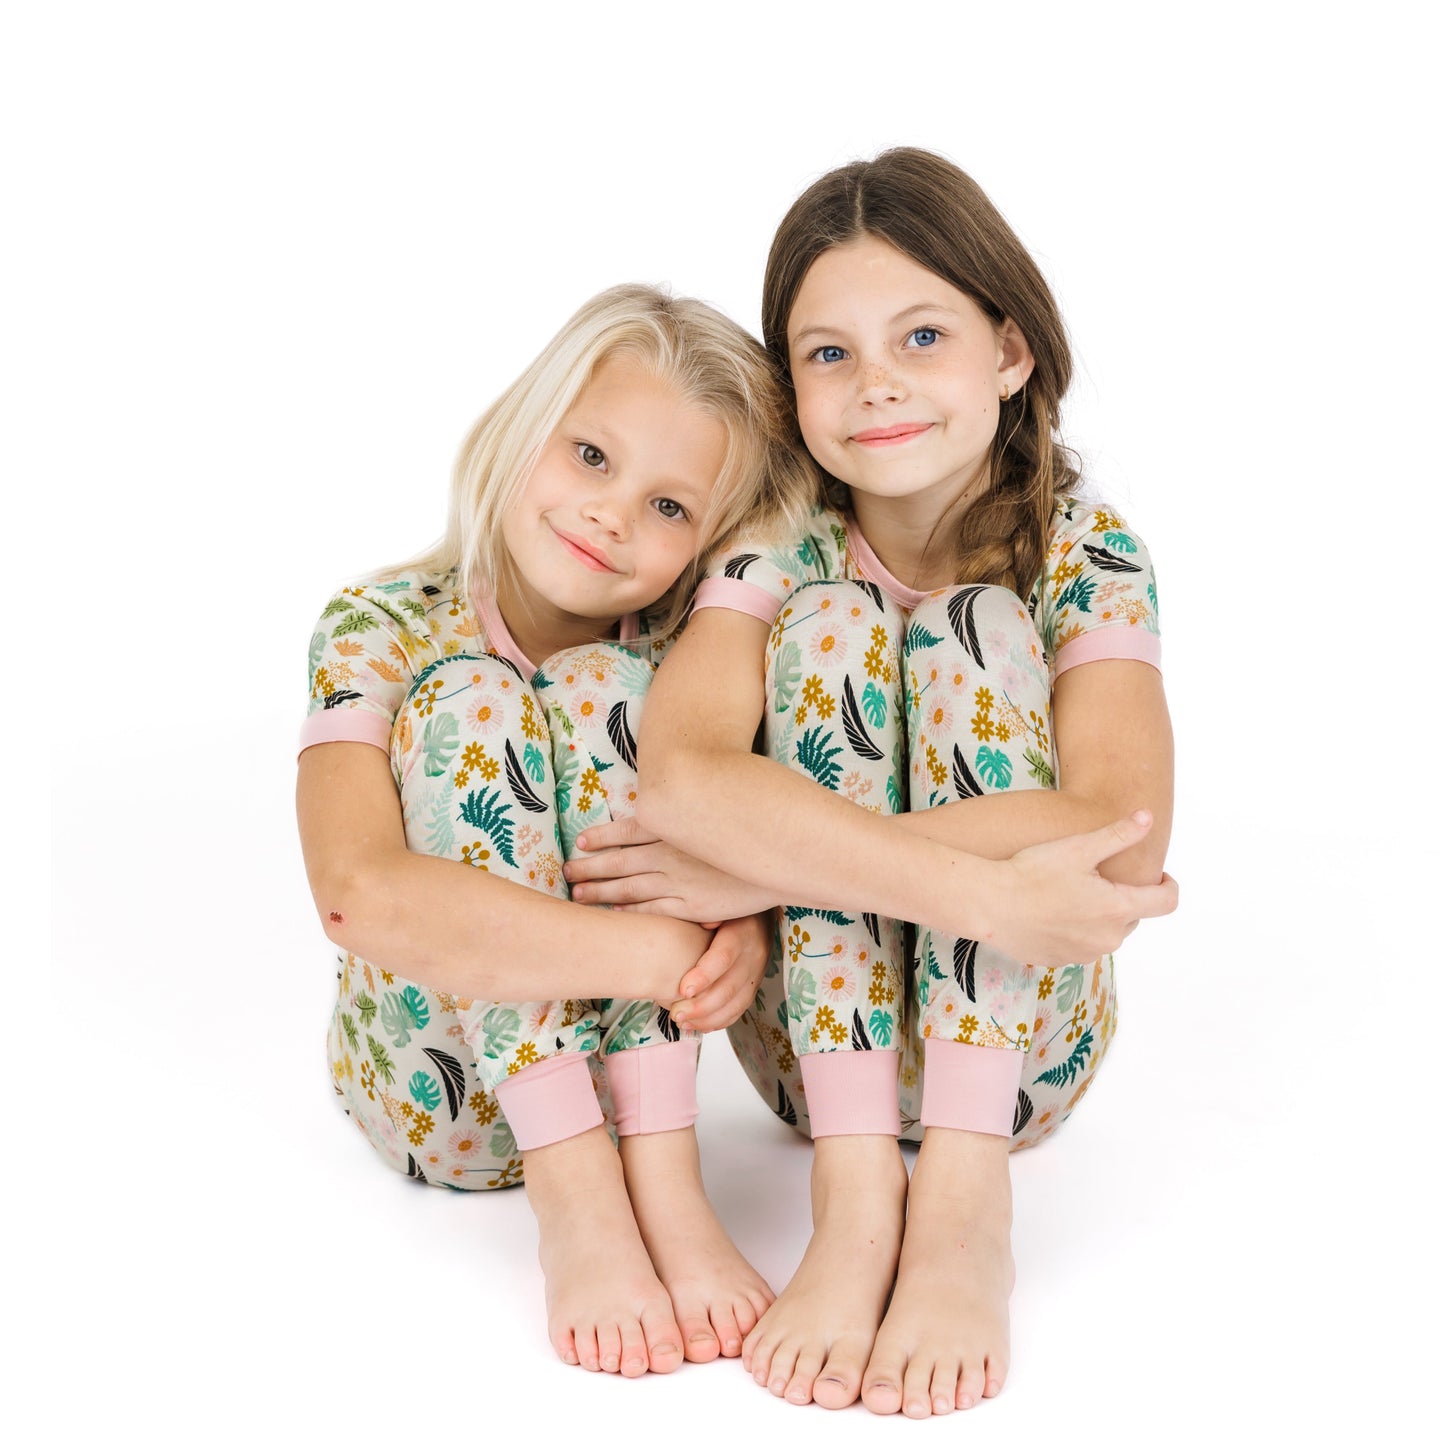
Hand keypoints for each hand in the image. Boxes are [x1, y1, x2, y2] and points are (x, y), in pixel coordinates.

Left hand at [564, 816, 778, 923]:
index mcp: (674, 827)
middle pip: (619, 861)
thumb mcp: (717, 809)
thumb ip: (690, 812)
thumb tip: (666, 805)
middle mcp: (670, 852)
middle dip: (590, 867)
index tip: (581, 842)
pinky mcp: (693, 904)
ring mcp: (679, 879)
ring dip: (600, 891)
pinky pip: (653, 910)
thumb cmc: (752, 828)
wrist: (783, 855)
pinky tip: (613, 914)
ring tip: (578, 893)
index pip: (627, 831)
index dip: (601, 837)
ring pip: (628, 888)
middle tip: (566, 872)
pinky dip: (630, 912)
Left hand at [668, 912, 773, 1032]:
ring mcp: (756, 973)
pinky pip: (739, 1009)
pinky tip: (698, 1025)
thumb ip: (706, 913)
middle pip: (730, 986)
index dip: (705, 975)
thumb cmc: (725, 909)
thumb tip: (704, 925)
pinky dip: (719, 1021)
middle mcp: (753, 954)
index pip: (725, 956)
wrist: (756, 915)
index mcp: (742, 931)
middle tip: (676, 1014)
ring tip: (682, 1022)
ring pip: (736, 1003)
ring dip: (708, 1017)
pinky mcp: (753, 986)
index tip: (683, 989)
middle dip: (702, 1005)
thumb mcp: (716, 905)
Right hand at [985, 811, 1178, 965]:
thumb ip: (1119, 835)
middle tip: (1094, 876)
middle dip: (1122, 897)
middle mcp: (1108, 938)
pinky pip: (1080, 945)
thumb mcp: (1078, 848)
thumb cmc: (1033, 873)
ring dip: (1098, 915)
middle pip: (1132, 916)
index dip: (1168, 885)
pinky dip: (1074, 929)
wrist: (989, 904)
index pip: (1166, 902)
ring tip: (1068, 893)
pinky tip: (1050, 911)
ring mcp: (1084, 954)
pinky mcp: (1060, 961)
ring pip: (1105, 932)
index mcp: (1118, 909)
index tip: (1158, 875)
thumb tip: (1148, 817)